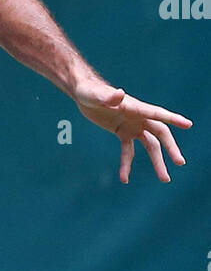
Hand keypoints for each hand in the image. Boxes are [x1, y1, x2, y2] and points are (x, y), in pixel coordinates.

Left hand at [74, 80, 191, 182]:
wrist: (83, 93)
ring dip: (157, 162)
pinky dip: (127, 164)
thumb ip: (108, 97)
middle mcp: (138, 117)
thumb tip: (120, 94)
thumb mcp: (96, 96)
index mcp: (135, 107)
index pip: (157, 114)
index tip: (188, 124)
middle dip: (171, 148)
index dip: (173, 119)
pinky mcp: (123, 133)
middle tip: (180, 163)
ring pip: (150, 145)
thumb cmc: (90, 91)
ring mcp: (132, 126)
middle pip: (160, 133)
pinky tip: (124, 179)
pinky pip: (129, 151)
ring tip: (165, 179)